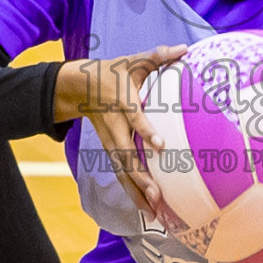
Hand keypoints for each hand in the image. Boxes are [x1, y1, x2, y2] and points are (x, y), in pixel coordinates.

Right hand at [55, 44, 186, 213]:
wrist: (79, 87)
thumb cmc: (113, 72)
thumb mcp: (133, 60)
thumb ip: (158, 55)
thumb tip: (183, 49)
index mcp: (121, 102)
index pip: (134, 118)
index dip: (145, 130)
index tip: (160, 144)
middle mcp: (114, 126)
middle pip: (125, 155)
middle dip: (140, 176)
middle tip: (156, 194)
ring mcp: (110, 142)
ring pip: (122, 171)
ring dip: (137, 193)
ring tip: (154, 213)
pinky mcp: (110, 151)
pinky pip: (121, 175)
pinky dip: (133, 194)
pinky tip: (147, 212)